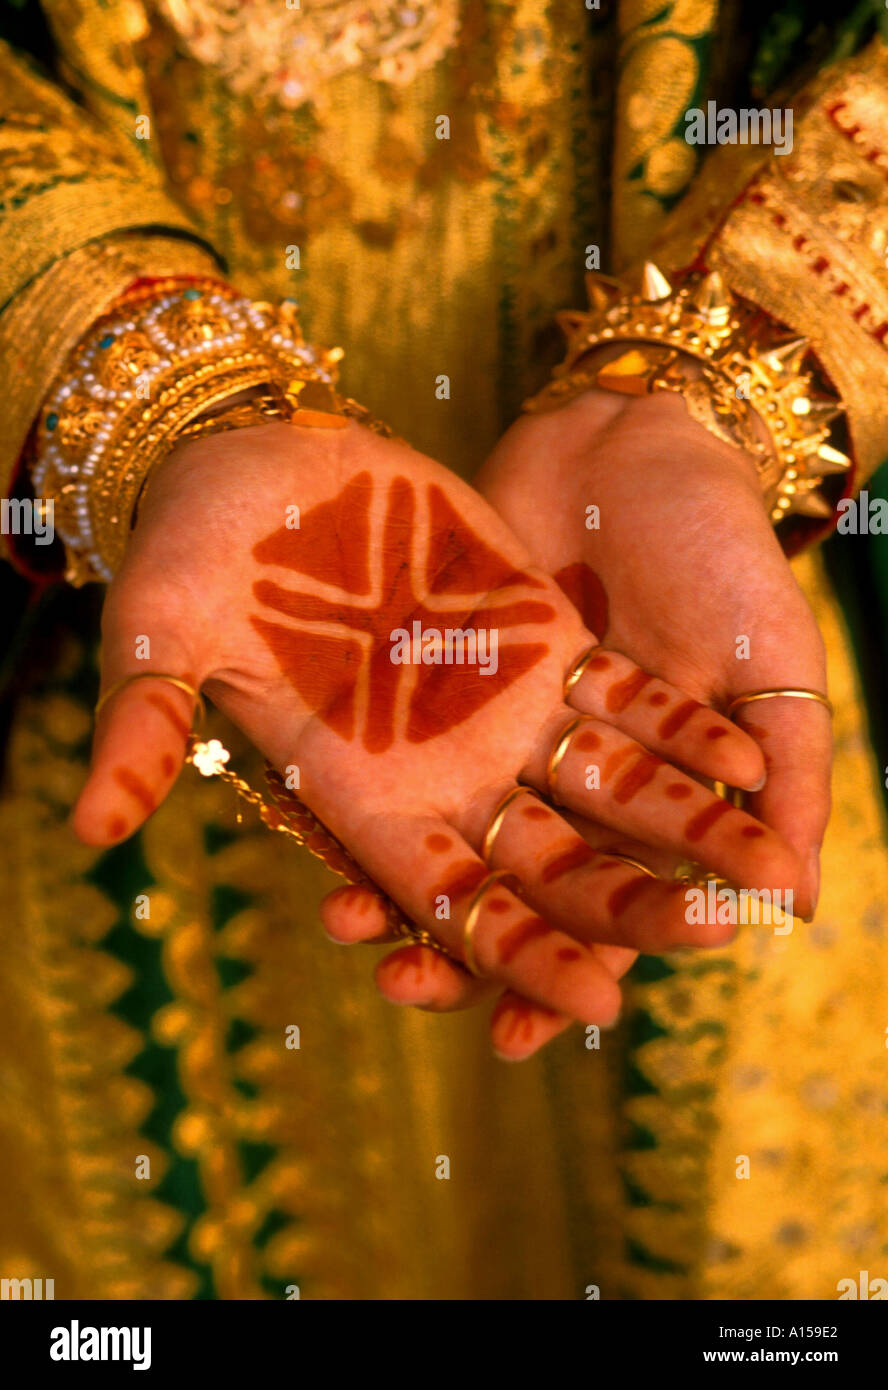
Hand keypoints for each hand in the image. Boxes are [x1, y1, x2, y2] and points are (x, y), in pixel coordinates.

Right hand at [71, 418, 784, 1055]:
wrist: (256, 463)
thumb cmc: (194, 550)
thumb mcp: (160, 630)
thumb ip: (143, 727)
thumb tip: (87, 832)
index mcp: (360, 790)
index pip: (450, 900)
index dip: (519, 955)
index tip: (595, 1004)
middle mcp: (443, 766)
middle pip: (551, 864)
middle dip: (629, 906)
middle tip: (712, 942)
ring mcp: (499, 704)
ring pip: (605, 790)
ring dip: (681, 829)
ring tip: (763, 868)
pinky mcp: (538, 634)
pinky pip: (621, 700)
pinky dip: (677, 730)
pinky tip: (745, 759)